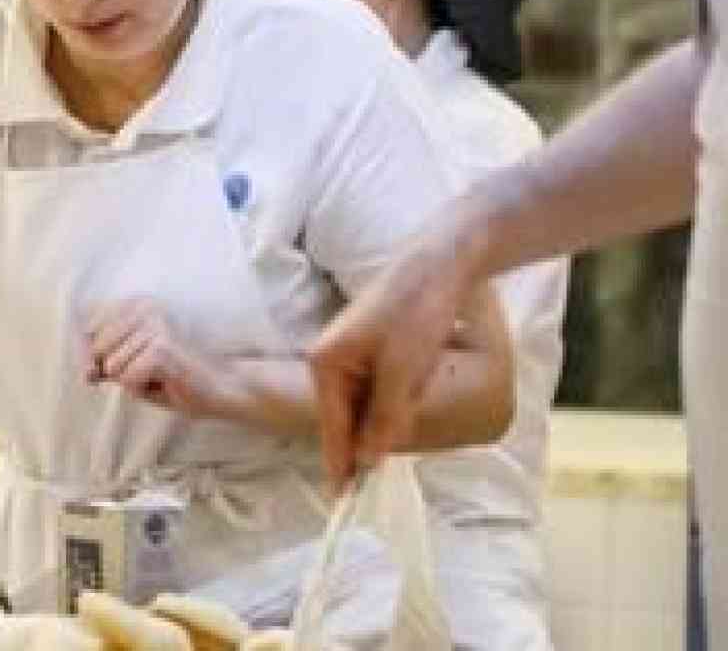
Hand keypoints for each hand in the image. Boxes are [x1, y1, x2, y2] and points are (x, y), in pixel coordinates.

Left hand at [82, 300, 238, 419]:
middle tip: (153, 370)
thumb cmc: (177, 377)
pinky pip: (128, 380)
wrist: (224, 387)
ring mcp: (153, 324)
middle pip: (96, 351)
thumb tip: (84, 372)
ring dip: (135, 381)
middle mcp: (142, 306)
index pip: (87, 331)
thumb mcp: (132, 367)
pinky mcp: (161, 346)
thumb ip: (104, 363)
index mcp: (134, 303)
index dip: (95, 356)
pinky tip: (168, 381)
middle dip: (119, 371)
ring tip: (163, 374)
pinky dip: (144, 389)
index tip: (120, 364)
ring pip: (112, 368)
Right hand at [308, 228, 477, 491]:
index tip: (340, 501)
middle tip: (373, 480)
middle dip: (362, 444)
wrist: (439, 263)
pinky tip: (403, 411)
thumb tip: (369, 459)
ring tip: (392, 448)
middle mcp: (328, 359)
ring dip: (379, 423)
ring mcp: (347, 352)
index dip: (340, 464)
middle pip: (344, 416)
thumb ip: (385, 417)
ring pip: (360, 403)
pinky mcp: (366, 347)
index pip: (332, 426)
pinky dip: (386, 404)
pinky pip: (371, 388)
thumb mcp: (403, 371)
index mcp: (325, 363)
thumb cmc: (417, 313)